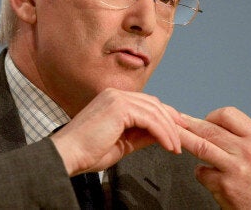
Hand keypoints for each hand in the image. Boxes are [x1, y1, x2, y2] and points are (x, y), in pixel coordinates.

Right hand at [50, 88, 184, 175]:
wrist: (67, 155)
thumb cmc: (87, 152)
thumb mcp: (122, 143)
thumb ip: (141, 135)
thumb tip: (161, 135)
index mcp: (113, 100)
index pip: (146, 104)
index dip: (165, 117)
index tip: (177, 131)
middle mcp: (115, 94)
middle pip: (153, 104)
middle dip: (171, 121)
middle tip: (183, 138)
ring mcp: (116, 98)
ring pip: (154, 111)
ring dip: (169, 130)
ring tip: (176, 147)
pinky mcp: (119, 107)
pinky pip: (150, 119)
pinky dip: (162, 133)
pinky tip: (168, 145)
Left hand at [179, 107, 250, 208]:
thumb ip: (237, 136)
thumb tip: (206, 124)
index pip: (228, 114)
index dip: (211, 116)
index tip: (203, 120)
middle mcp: (247, 152)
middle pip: (209, 129)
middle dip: (188, 124)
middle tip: (175, 119)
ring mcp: (234, 169)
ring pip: (200, 146)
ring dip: (182, 138)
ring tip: (172, 133)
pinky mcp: (222, 185)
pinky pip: (201, 172)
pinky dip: (200, 171)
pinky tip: (208, 174)